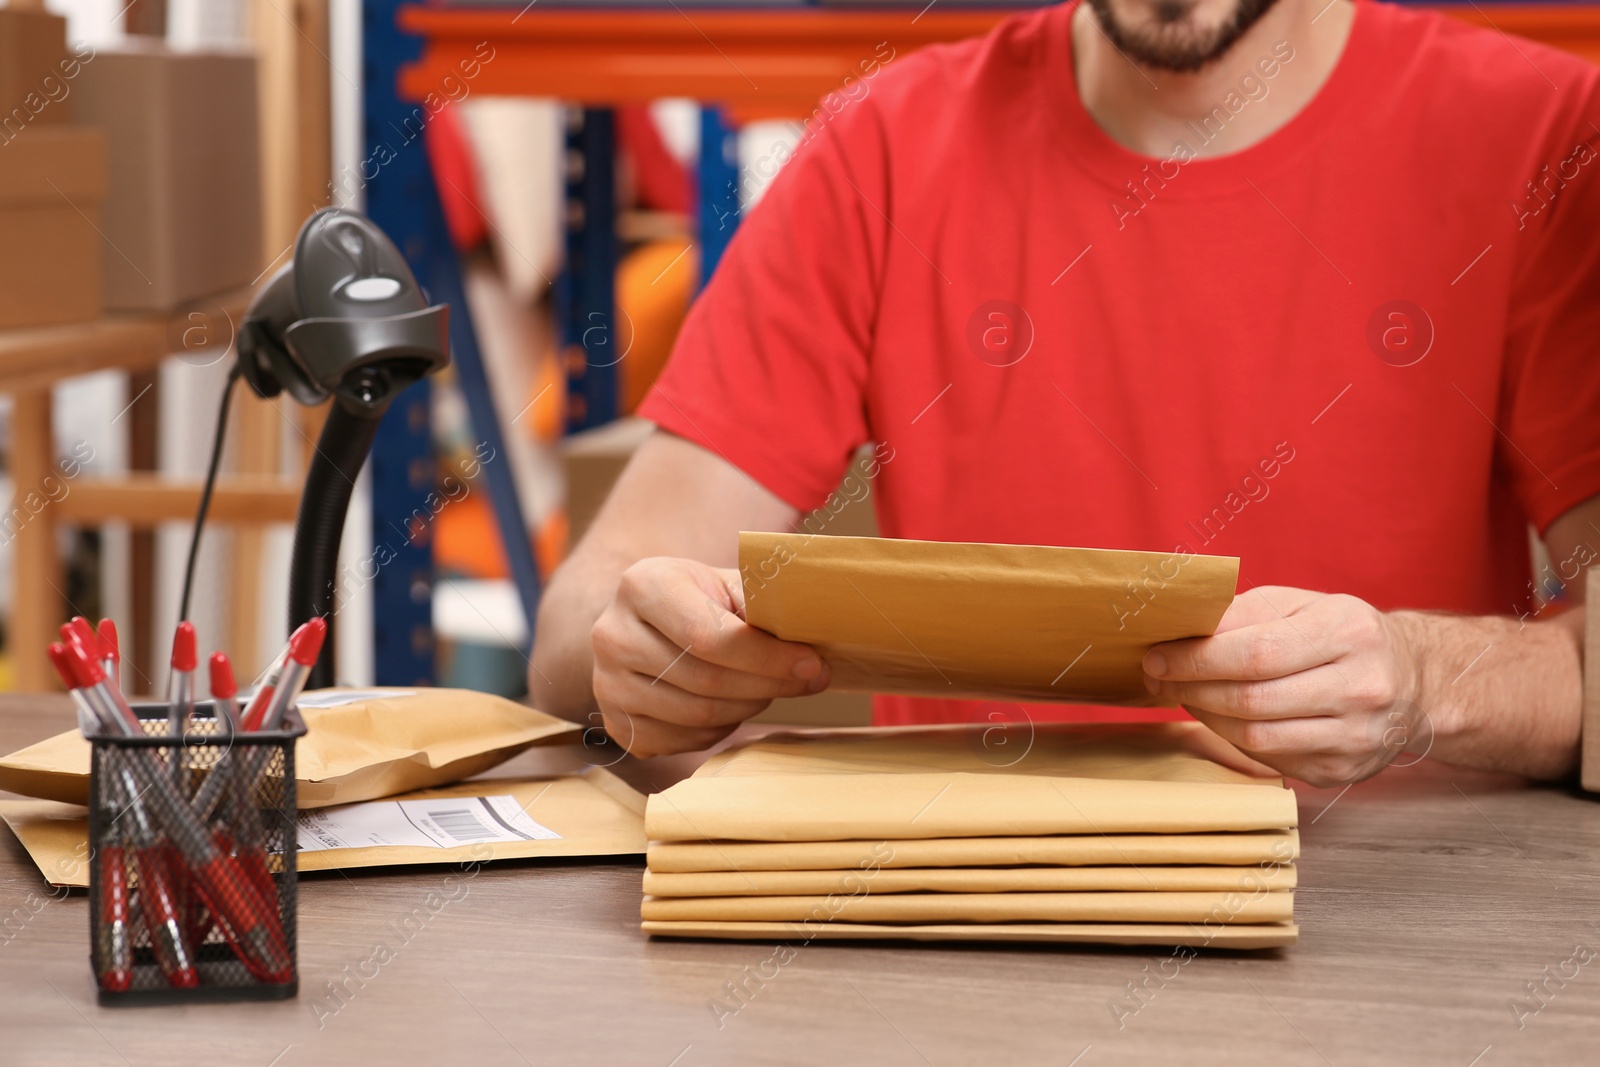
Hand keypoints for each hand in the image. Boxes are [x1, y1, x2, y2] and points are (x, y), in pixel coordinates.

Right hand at [590, 556, 829, 757]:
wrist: (652, 621)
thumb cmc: (702, 598)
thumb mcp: (730, 582)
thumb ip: (765, 605)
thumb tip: (810, 645)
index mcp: (642, 585)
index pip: (709, 636)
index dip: (767, 657)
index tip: (812, 664)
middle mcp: (611, 634)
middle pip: (705, 680)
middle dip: (767, 685)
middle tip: (806, 680)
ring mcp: (607, 683)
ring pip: (696, 715)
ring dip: (747, 707)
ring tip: (767, 688)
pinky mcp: (616, 722)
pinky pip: (681, 741)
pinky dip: (719, 730)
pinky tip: (733, 706)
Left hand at [1142, 587, 1428, 786]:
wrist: (1414, 682)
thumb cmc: (1342, 636)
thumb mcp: (1300, 605)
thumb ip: (1242, 615)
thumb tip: (1181, 633)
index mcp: (1349, 633)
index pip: (1256, 653)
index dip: (1195, 660)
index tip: (1156, 657)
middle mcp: (1361, 688)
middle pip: (1251, 700)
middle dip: (1191, 689)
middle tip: (1160, 678)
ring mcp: (1355, 737)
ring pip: (1255, 737)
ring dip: (1206, 717)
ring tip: (1186, 696)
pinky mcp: (1341, 771)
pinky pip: (1269, 759)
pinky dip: (1233, 739)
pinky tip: (1222, 717)